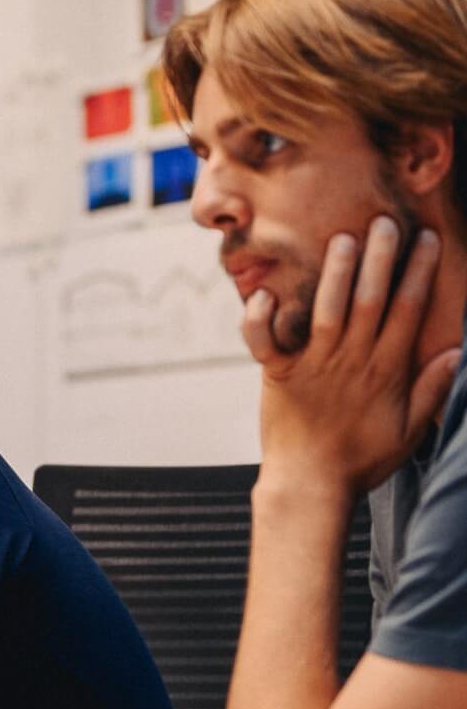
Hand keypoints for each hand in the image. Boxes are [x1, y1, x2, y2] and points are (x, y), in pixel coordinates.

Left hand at [246, 216, 459, 494]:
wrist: (309, 486)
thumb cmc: (361, 460)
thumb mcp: (407, 431)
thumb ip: (430, 390)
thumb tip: (457, 353)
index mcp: (385, 371)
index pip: (407, 312)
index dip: (419, 274)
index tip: (428, 239)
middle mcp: (351, 361)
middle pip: (371, 302)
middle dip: (381, 260)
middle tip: (387, 221)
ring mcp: (313, 366)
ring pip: (327, 311)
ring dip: (336, 274)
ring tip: (343, 238)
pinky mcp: (278, 375)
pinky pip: (265, 341)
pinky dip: (260, 319)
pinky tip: (265, 294)